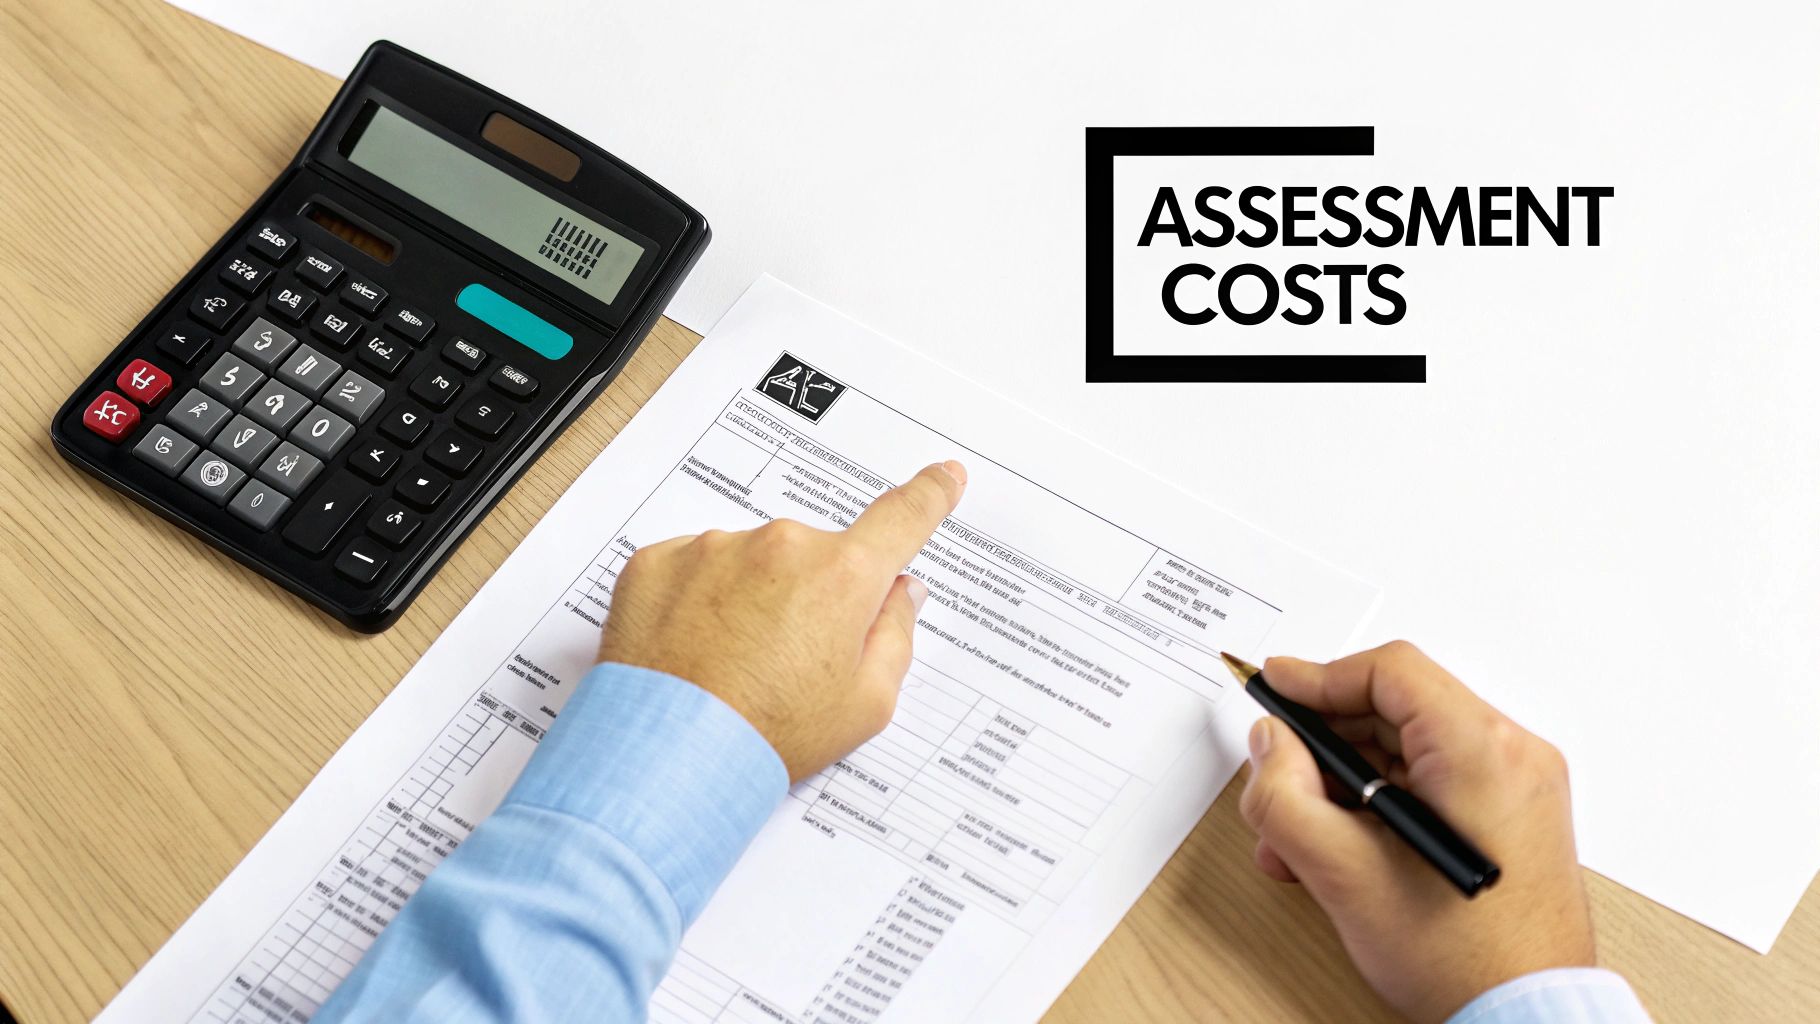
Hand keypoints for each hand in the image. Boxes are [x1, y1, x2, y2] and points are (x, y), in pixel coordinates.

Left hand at [597, 461, 966, 781]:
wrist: (667, 757)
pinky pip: (693, 569)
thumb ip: (895, 636)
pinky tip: (694, 651)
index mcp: (842, 578)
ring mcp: (713, 549)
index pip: (902, 520)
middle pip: (815, 558)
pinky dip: (697, 603)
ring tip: (732, 666)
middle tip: (789, 662)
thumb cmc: (770, 736)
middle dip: (812, 596)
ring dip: (750, 599)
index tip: (944, 477)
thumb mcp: (865, 705)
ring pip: (750, 562)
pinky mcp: (658, 562)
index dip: (929, 495)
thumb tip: (898, 592)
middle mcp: (780, 546)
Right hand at [1239, 641, 1593, 1022]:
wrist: (1526, 1019)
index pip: (1389, 673)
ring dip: (1344, 782)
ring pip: (1406, 749)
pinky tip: (1338, 848)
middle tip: (1276, 775)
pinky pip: (1431, 781)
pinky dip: (1379, 802)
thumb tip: (1270, 745)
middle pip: (1393, 709)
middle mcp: (1513, 757)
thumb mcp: (1343, 874)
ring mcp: (1518, 787)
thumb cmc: (1465, 960)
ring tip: (1300, 835)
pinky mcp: (1511, 816)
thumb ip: (1285, 796)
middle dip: (1323, 746)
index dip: (1318, 677)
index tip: (1274, 690)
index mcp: (1483, 753)